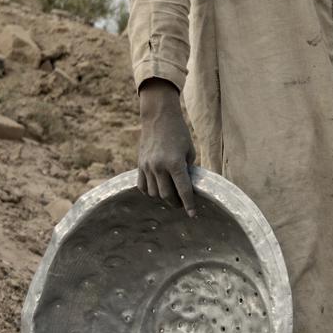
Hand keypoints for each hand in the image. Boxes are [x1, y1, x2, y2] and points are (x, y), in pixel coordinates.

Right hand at [136, 78, 196, 215]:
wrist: (158, 117)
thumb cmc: (179, 133)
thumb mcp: (189, 151)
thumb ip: (187, 169)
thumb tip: (186, 186)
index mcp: (175, 163)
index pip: (183, 190)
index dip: (189, 205)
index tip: (193, 215)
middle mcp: (159, 167)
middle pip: (166, 195)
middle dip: (176, 203)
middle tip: (182, 205)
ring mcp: (147, 166)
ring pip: (153, 193)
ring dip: (163, 197)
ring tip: (170, 195)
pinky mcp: (140, 164)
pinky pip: (142, 186)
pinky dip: (150, 191)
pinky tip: (157, 189)